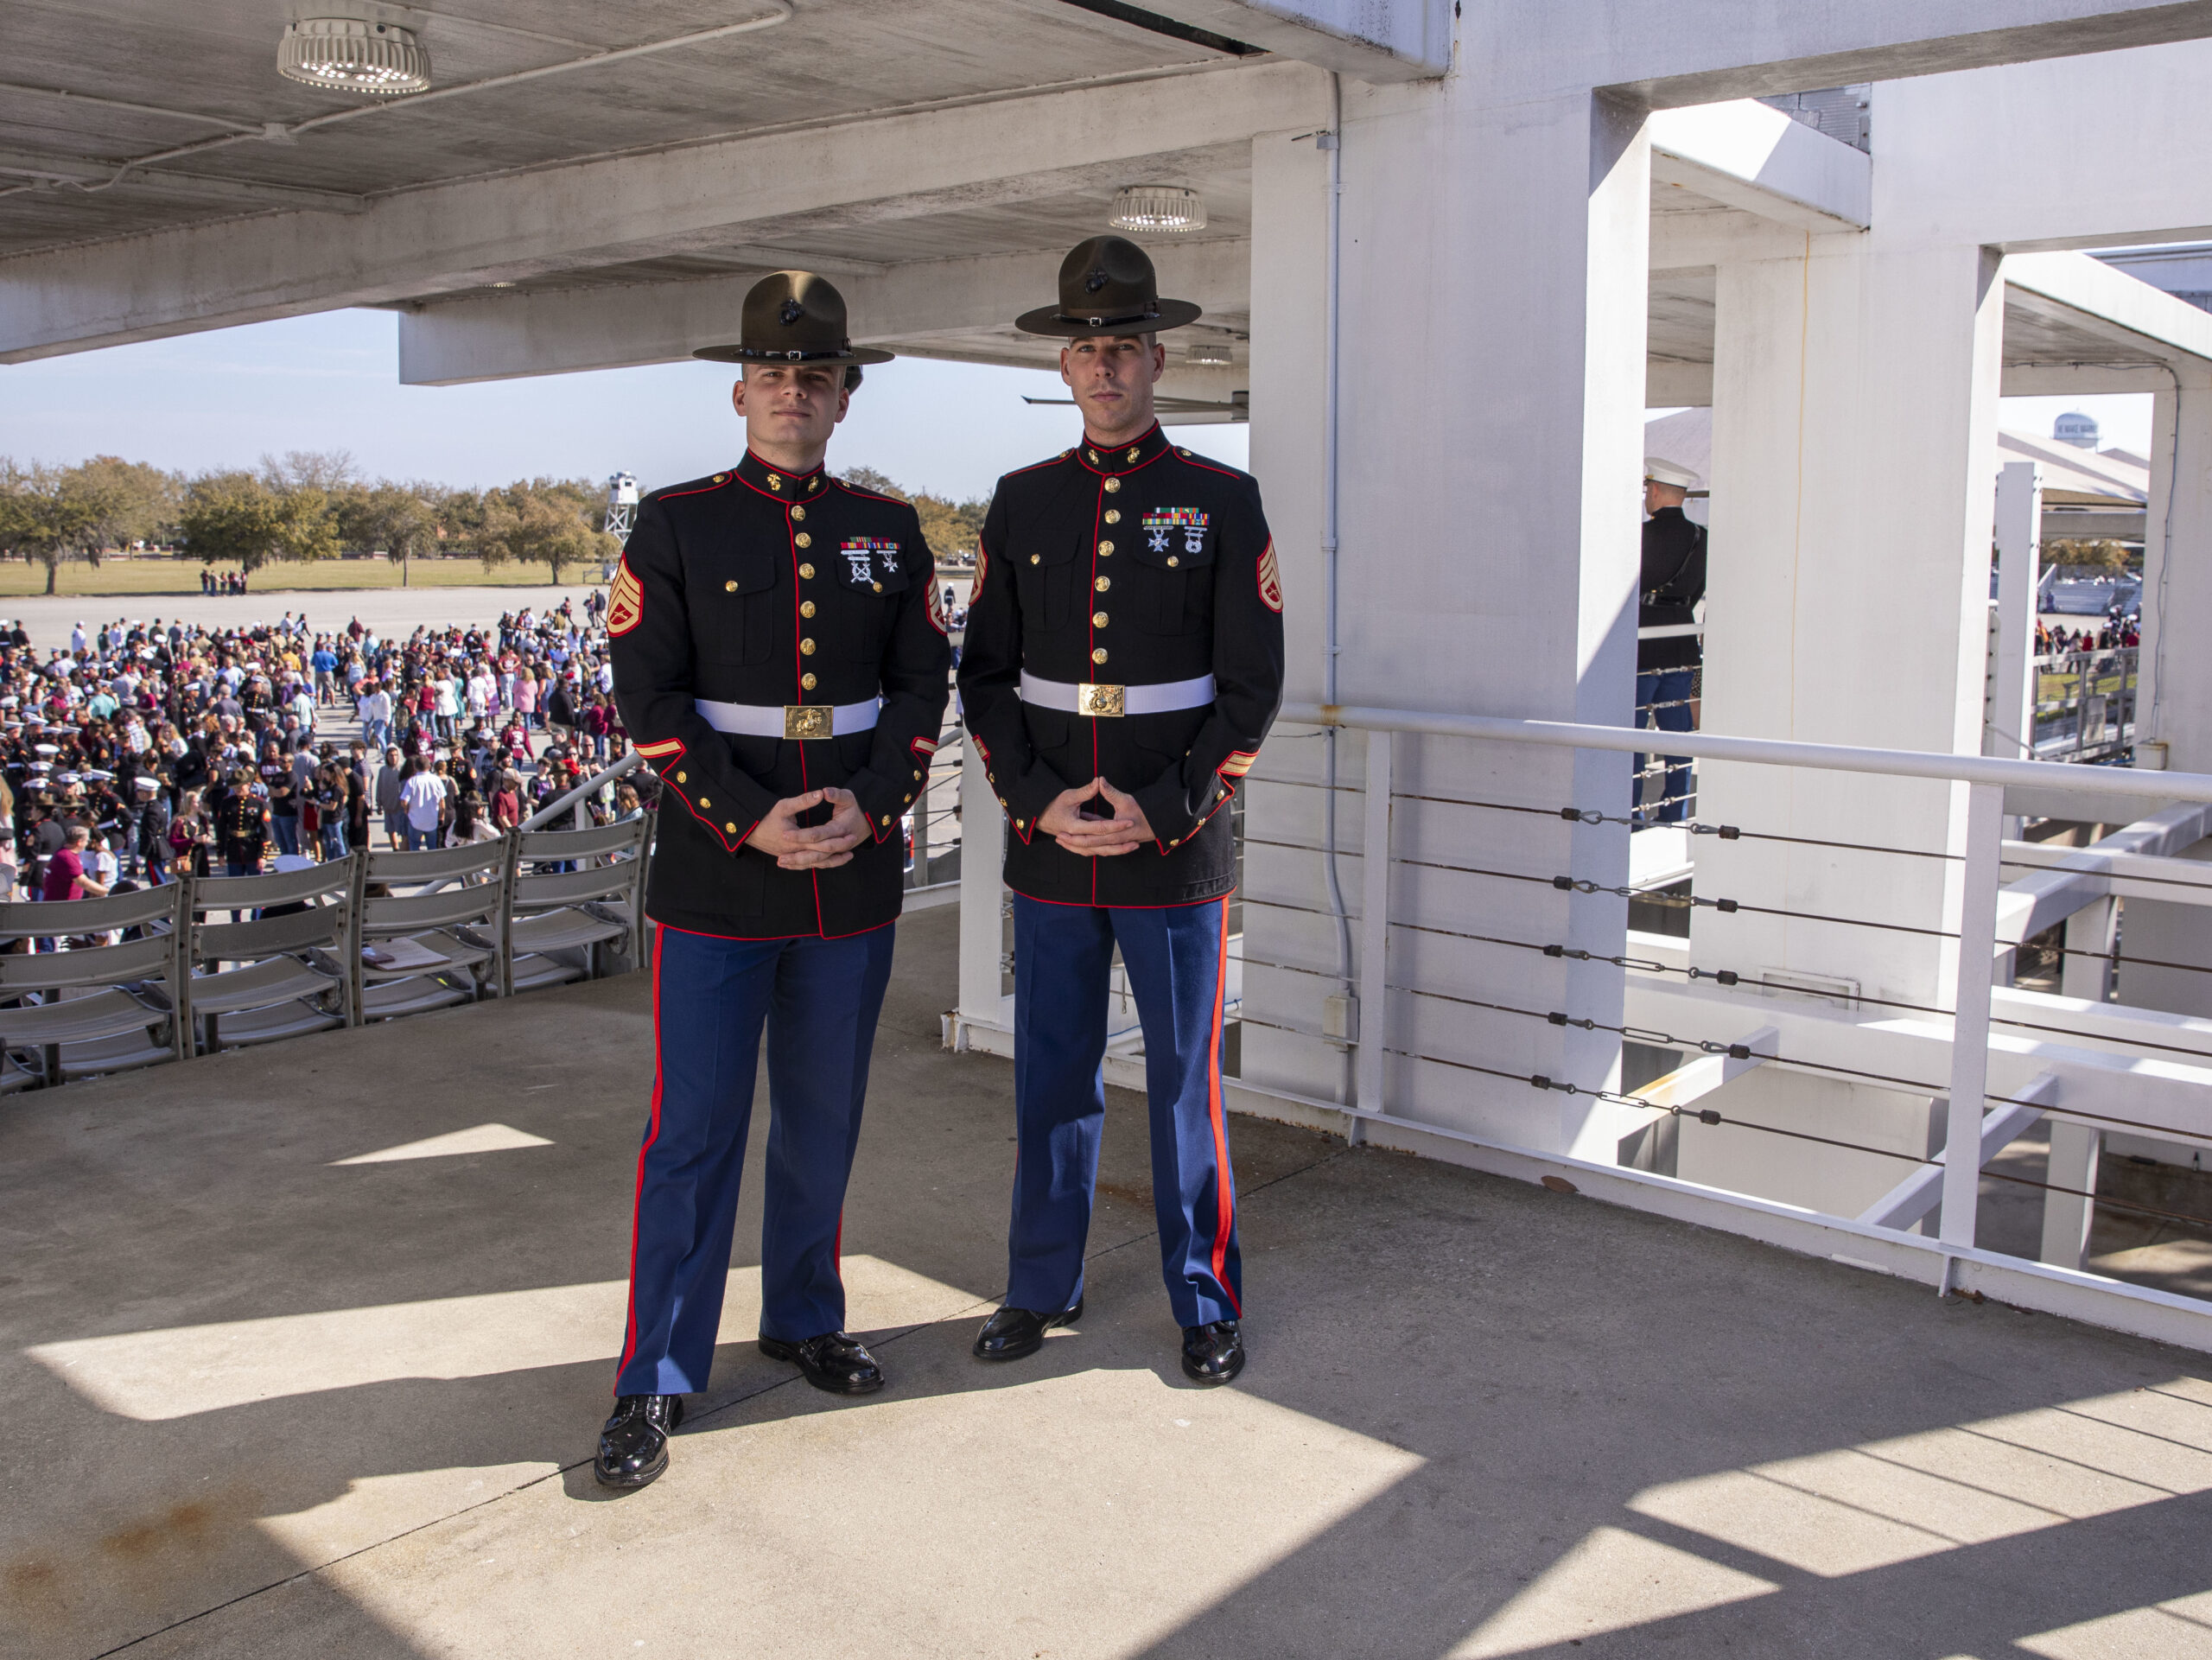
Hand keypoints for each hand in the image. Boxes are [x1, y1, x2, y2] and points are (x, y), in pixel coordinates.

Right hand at [746, 786, 865, 868]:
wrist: (749, 830)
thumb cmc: (766, 816)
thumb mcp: (784, 805)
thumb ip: (804, 801)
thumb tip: (821, 793)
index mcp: (794, 839)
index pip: (820, 841)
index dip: (836, 838)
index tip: (850, 834)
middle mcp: (795, 852)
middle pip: (821, 854)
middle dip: (838, 850)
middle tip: (853, 844)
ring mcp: (792, 857)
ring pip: (816, 863)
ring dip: (833, 861)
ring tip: (848, 856)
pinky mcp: (790, 858)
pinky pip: (808, 865)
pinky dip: (821, 864)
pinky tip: (831, 861)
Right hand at [1037, 777, 1151, 857]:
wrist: (1041, 817)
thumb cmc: (1054, 805)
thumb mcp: (1069, 795)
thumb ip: (1086, 791)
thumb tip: (1099, 780)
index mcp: (1074, 826)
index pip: (1099, 828)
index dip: (1115, 825)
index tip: (1129, 820)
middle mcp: (1077, 838)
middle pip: (1102, 845)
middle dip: (1120, 845)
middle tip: (1136, 842)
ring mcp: (1078, 843)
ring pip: (1100, 850)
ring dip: (1117, 850)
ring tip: (1133, 846)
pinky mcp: (1081, 844)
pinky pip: (1097, 849)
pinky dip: (1108, 849)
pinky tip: (1121, 846)